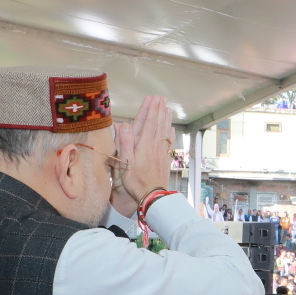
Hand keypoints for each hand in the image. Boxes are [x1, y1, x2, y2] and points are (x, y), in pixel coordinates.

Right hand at [113, 97, 174, 214]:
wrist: (152, 196)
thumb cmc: (136, 181)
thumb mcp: (125, 163)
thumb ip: (125, 143)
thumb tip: (124, 125)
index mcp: (144, 145)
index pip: (149, 122)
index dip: (151, 109)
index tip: (153, 98)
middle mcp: (155, 146)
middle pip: (158, 124)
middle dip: (159, 110)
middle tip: (161, 98)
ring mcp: (162, 153)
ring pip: (165, 132)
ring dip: (166, 119)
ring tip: (167, 108)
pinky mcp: (165, 160)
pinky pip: (169, 143)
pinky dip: (170, 134)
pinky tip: (171, 129)